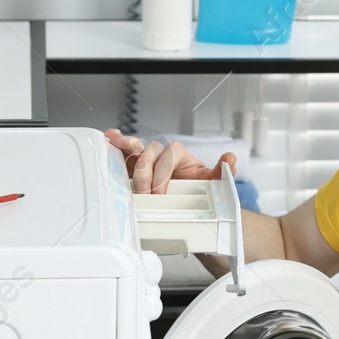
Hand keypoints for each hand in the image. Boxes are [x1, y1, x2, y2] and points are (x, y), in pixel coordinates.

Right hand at [103, 129, 236, 194]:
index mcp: (178, 155)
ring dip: (125, 143)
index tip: (160, 193)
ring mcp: (146, 159)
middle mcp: (160, 154)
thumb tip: (230, 159)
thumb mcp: (210, 182)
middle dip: (145, 174)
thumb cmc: (196, 187)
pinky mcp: (134, 167)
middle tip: (144, 194)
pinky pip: (124, 153)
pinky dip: (116, 145)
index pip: (169, 155)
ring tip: (116, 142)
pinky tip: (109, 140)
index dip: (163, 172)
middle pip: (150, 153)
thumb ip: (221, 172)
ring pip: (136, 148)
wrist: (187, 197)